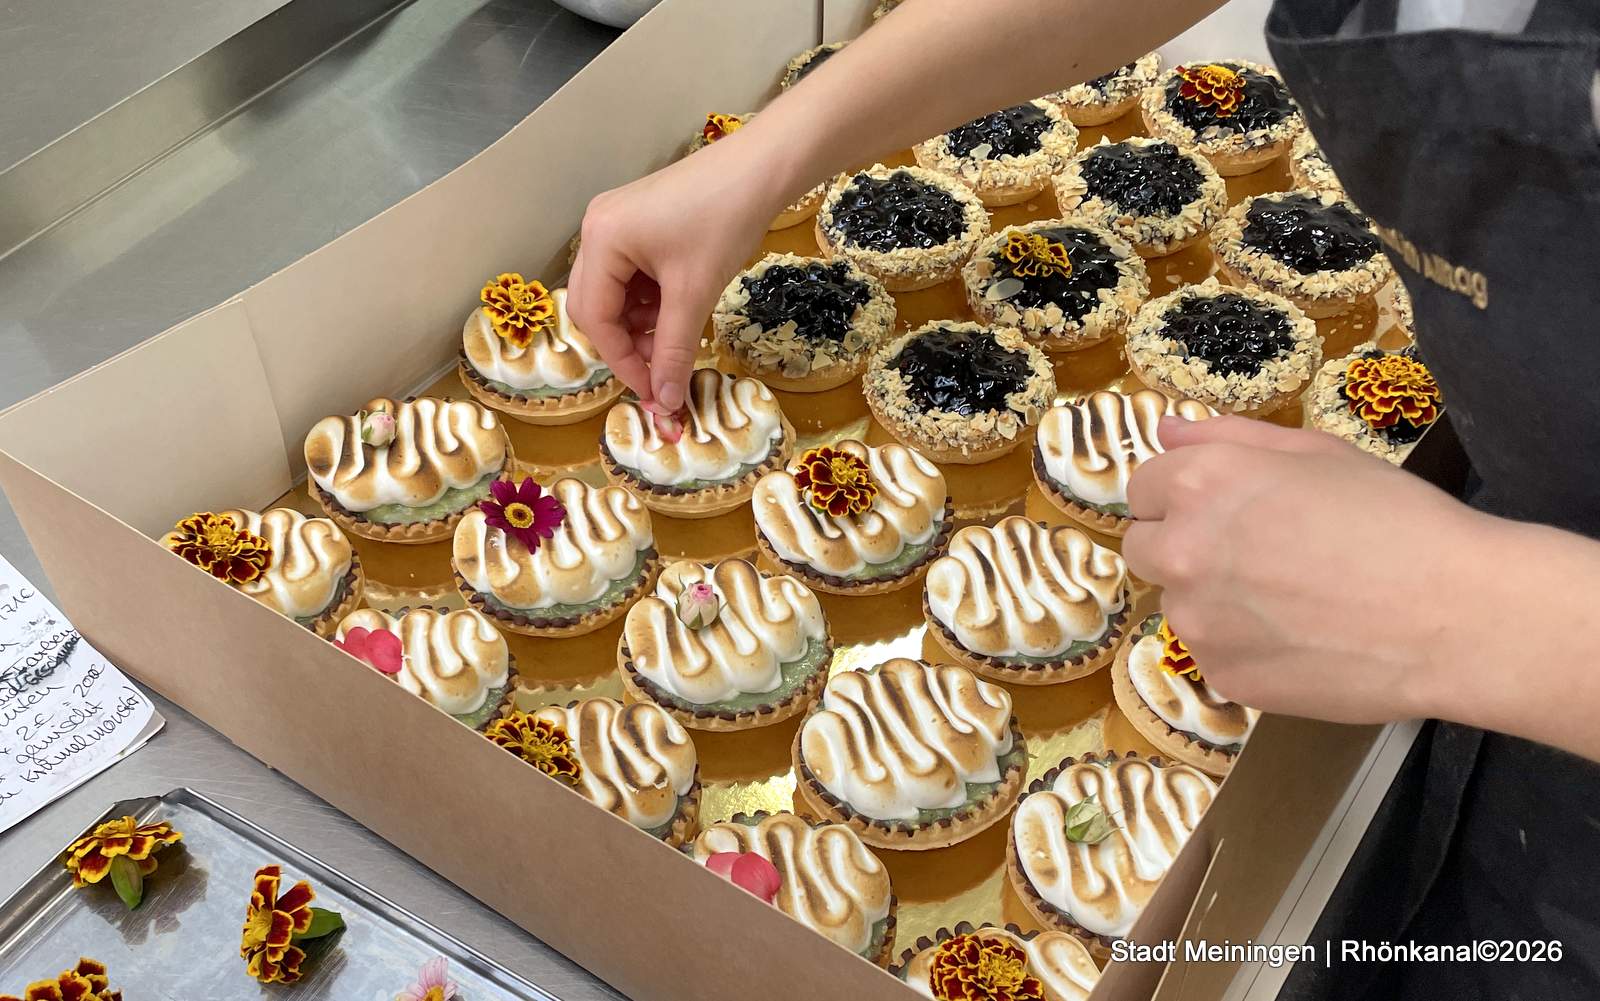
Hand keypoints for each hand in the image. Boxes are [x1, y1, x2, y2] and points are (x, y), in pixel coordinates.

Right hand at [567, 136, 790, 413]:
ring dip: (640, 326)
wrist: (762, 168)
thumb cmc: (724, 220)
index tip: (653, 392)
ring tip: (675, 342)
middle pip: (595, 306)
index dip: (622, 361)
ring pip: (615, 294)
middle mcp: (597, 229)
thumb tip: (664, 402)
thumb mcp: (695, 293)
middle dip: (626, 344)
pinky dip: (651, 303)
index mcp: (600, 240)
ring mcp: (617, 224)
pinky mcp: (640, 224)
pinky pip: (632, 276)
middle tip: (661, 372)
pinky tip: (677, 314)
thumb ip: (673, 351)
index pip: (594, 317)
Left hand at [1122, 416, 1499, 724]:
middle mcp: (1182, 550)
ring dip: (1213, 600)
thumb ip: (1225, 436)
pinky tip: (1302, 639)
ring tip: (1292, 599)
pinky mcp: (1221, 675)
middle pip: (1143, 548)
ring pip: (1179, 605)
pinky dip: (1243, 648)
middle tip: (1255, 554)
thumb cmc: (1395, 519)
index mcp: (1199, 484)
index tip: (1224, 509)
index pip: (1142, 488)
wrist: (1453, 615)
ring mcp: (1197, 621)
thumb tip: (1165, 431)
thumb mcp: (1315, 452)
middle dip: (1183, 546)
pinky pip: (1213, 654)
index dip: (1181, 496)